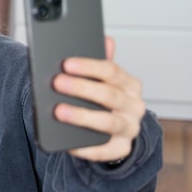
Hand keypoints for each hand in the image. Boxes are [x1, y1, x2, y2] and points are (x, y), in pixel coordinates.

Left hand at [52, 36, 145, 161]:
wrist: (115, 130)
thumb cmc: (102, 99)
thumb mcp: (101, 80)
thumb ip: (99, 62)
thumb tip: (104, 40)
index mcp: (129, 84)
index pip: (111, 71)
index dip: (88, 67)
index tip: (66, 64)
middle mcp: (134, 105)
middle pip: (109, 95)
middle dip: (82, 88)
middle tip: (57, 83)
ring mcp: (130, 128)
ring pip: (108, 122)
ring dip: (82, 116)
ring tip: (58, 111)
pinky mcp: (121, 148)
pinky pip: (105, 151)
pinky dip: (87, 149)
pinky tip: (68, 144)